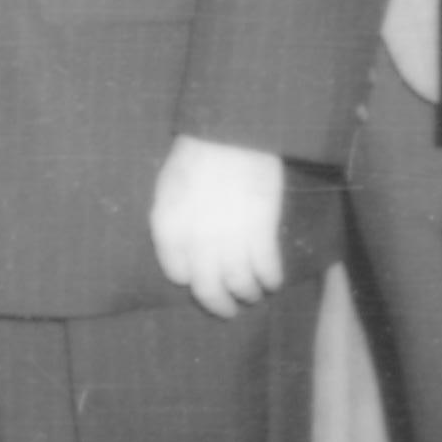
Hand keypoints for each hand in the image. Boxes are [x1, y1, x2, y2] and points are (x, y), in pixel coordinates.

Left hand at [149, 136, 285, 317]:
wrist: (231, 132)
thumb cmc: (197, 153)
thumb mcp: (169, 187)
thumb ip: (173, 222)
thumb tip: (185, 253)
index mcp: (168, 228)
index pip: (177, 274)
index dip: (191, 278)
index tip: (201, 278)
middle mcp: (195, 241)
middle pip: (207, 291)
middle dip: (219, 305)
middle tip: (229, 310)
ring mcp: (228, 239)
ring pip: (239, 286)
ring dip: (248, 295)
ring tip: (253, 294)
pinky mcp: (260, 232)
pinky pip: (266, 270)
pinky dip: (271, 280)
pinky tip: (273, 280)